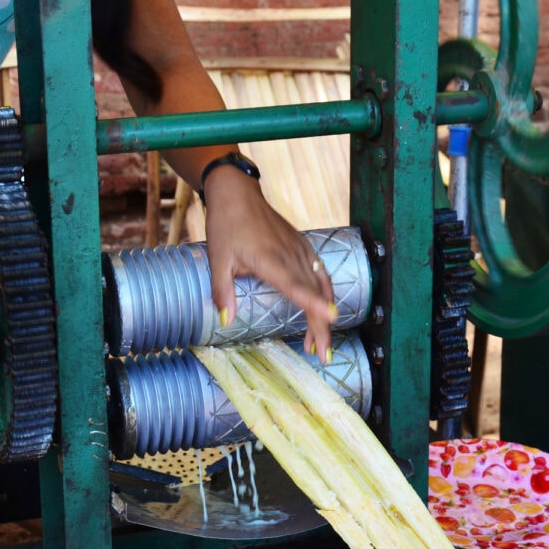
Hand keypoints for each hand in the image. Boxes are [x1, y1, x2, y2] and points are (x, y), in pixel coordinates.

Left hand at [202, 167, 335, 358]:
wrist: (238, 193)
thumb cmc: (226, 225)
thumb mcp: (218, 259)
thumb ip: (222, 291)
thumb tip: (225, 321)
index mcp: (270, 259)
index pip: (296, 286)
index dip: (313, 303)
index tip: (331, 318)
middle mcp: (290, 255)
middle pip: (313, 294)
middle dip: (321, 326)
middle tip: (324, 355)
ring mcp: (300, 249)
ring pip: (320, 285)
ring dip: (323, 314)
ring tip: (320, 342)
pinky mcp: (302, 246)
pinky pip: (320, 273)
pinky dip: (325, 294)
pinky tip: (324, 308)